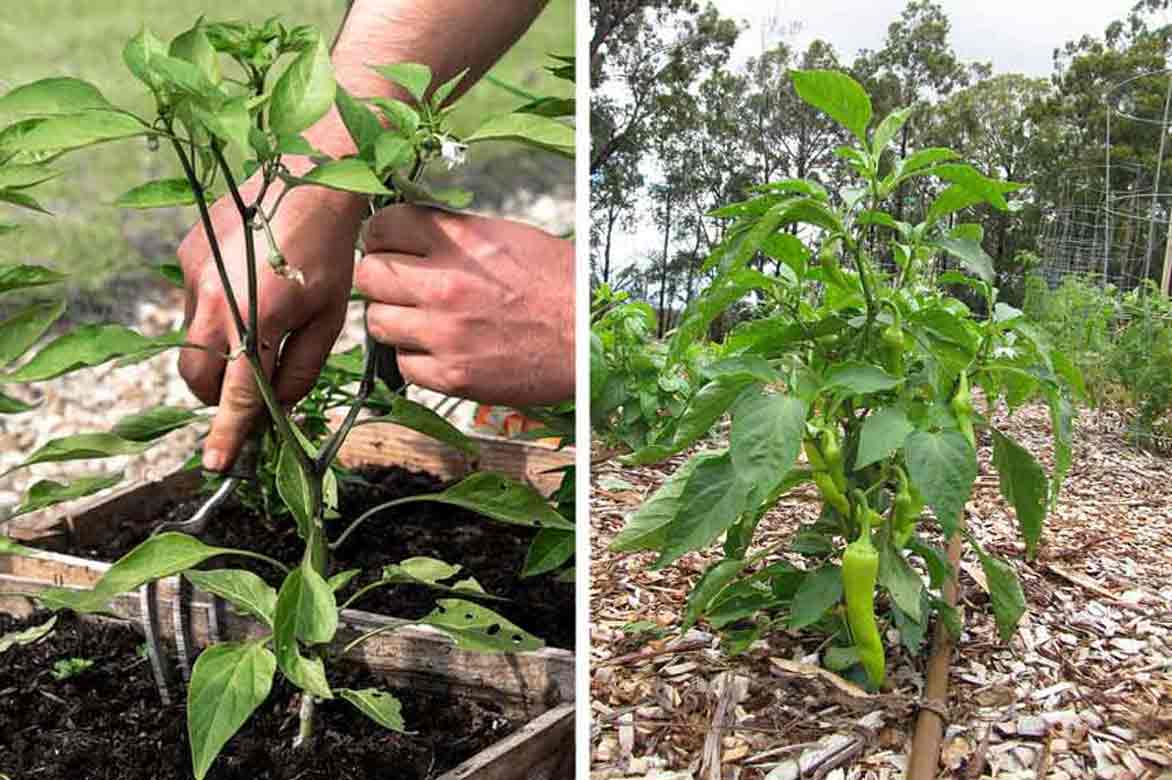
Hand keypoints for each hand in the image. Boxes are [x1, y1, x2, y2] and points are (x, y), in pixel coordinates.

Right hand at [177, 183, 361, 471]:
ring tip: (259, 321)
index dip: (226, 434)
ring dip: (218, 351)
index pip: (236, 395)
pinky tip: (248, 286)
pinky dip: (215, 312)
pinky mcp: (186, 253)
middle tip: (252, 388)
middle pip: (197, 377)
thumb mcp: (330, 319)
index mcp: (256, 320)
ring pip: (191, 341)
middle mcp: (213, 300)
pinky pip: (192, 303)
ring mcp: (193, 275)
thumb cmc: (331, 253)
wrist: (310, 178)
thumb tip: (278, 404)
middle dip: (218, 395)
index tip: (216, 465)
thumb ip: (301, 369)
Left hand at [356, 205, 573, 405]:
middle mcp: (446, 284)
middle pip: (368, 274)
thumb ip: (456, 234)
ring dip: (393, 319)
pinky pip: (403, 364)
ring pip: (376, 321)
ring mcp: (445, 333)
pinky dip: (415, 357)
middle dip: (381, 277)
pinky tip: (439, 349)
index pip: (382, 225)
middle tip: (400, 284)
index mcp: (461, 241)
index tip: (392, 245)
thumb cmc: (560, 286)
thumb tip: (414, 234)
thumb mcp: (510, 238)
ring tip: (419, 319)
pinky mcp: (452, 375)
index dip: (383, 235)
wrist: (591, 339)